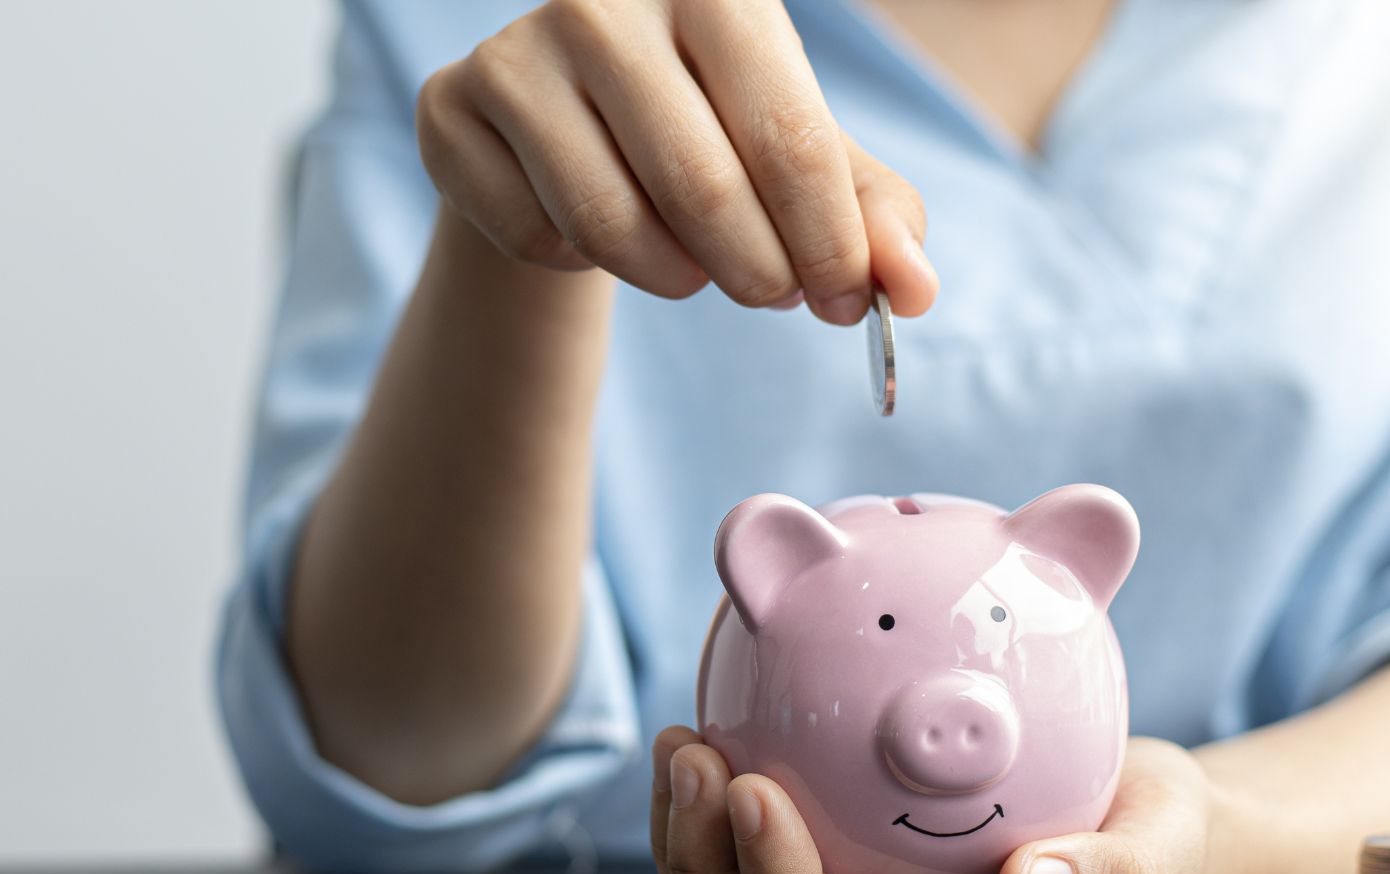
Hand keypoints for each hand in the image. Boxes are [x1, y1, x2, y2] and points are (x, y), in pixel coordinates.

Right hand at [416, 0, 938, 323]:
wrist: (574, 120)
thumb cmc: (712, 130)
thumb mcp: (802, 160)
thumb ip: (871, 217)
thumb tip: (914, 291)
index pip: (790, 141)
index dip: (831, 245)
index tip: (850, 302)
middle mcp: (603, 1)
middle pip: (703, 191)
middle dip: (757, 273)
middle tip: (773, 294)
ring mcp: (515, 52)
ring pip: (612, 226)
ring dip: (672, 276)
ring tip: (693, 262)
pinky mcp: (450, 110)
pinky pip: (535, 237)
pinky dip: (581, 264)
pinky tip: (594, 227)